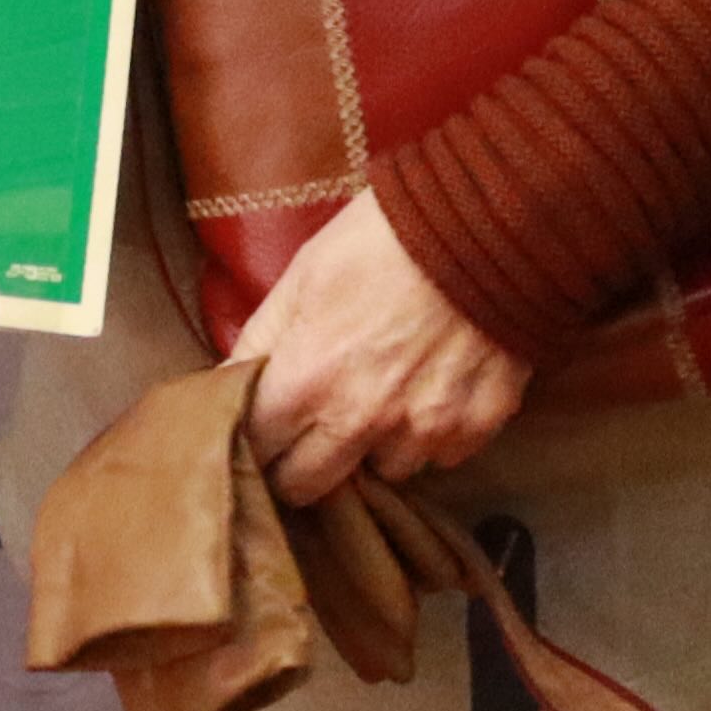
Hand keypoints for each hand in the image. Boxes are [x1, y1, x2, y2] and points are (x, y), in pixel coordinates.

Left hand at [230, 200, 529, 505]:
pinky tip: (429, 392)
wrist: (481, 225)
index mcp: (308, 382)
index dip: (254, 442)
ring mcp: (425, 429)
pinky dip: (430, 436)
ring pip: (382, 473)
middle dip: (300, 464)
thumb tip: (229, 381)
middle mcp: (364, 421)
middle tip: (306, 436)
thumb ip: (262, 340)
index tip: (260, 434)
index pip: (259, 451)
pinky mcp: (477, 426)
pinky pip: (441, 456)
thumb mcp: (301, 278)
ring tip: (380, 401)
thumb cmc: (380, 242)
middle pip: (310, 486)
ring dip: (373, 449)